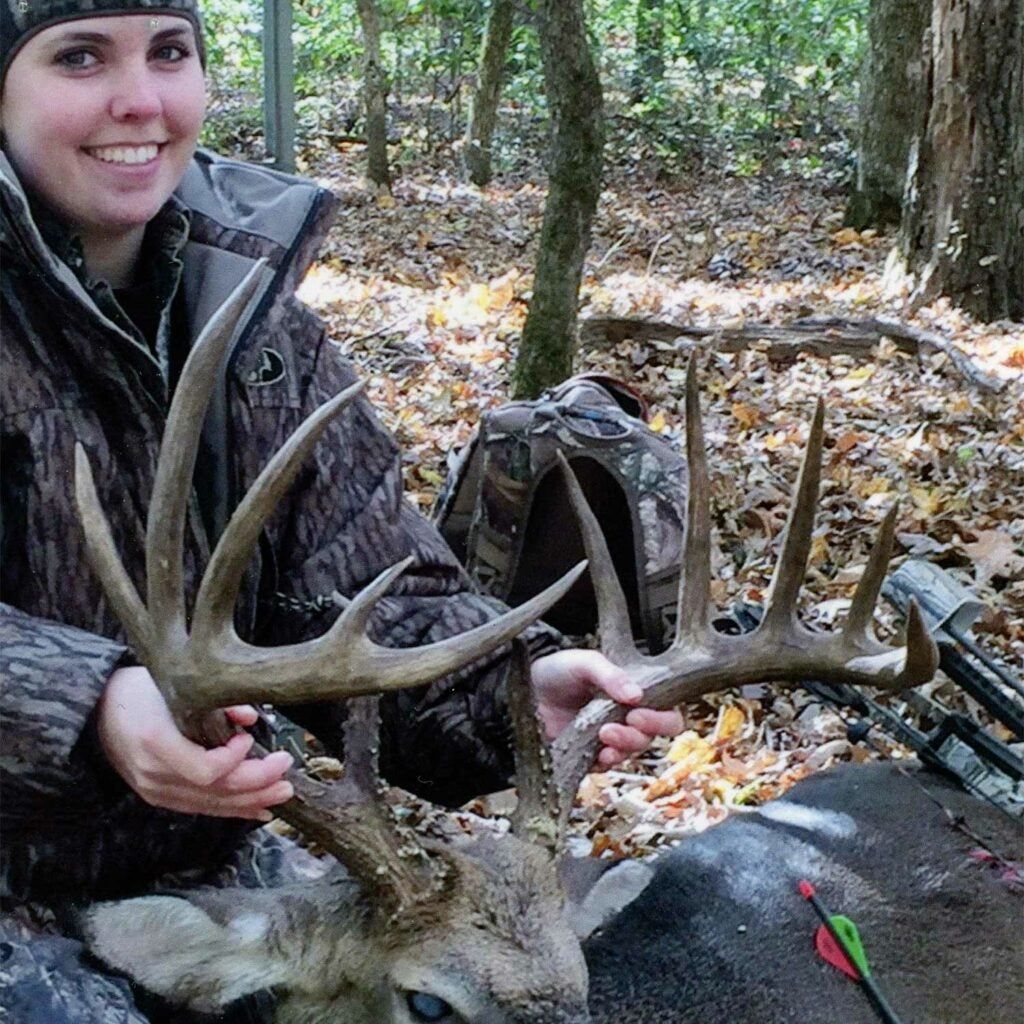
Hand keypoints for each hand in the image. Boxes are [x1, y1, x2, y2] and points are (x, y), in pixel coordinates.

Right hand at [96, 666, 293, 820]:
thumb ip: (214, 704)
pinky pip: (201, 808)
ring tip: (282, 793)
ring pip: (211, 805)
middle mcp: (154, 773)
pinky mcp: (158, 796)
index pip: (205, 770)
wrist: (97, 711)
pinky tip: (257, 809)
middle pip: (214, 791)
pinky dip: (232, 809)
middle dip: (257, 784)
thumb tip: (251, 718)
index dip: (235, 760)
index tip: (249, 738)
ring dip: (251, 801)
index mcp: (155, 743)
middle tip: (286, 769)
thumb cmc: (138, 692)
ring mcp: (154, 790)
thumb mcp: (173, 687)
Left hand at [530, 650, 682, 767]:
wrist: (524, 691)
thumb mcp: (584, 663)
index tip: (638, 711)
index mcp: (632, 693)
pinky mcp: (591, 756)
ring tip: (603, 732)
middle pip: (655, 735)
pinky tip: (599, 752)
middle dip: (644, 732)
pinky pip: (609, 766)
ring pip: (634, 751)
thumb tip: (637, 695)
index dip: (660, 716)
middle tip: (627, 722)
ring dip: (624, 745)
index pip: (665, 710)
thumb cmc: (557, 671)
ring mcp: (609, 738)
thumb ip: (610, 674)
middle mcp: (626, 717)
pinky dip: (608, 761)